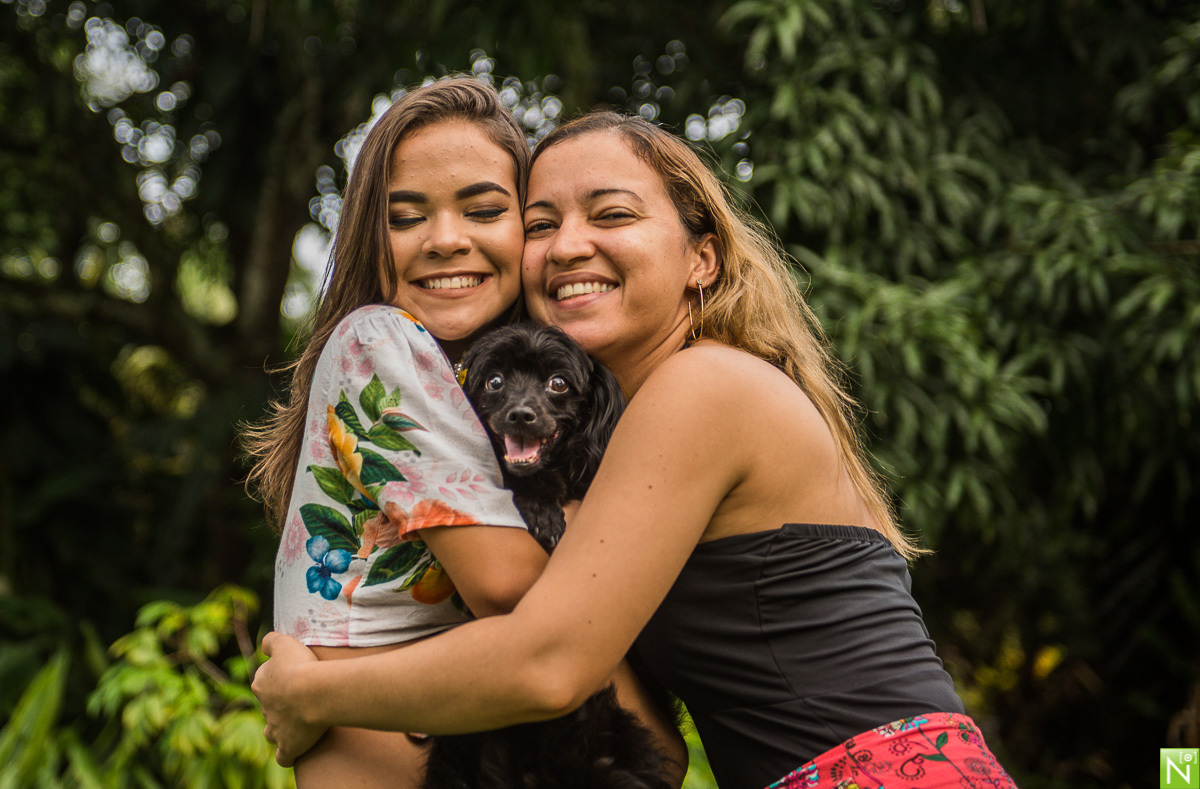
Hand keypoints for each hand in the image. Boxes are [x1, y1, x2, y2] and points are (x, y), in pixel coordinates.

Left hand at [252, 631, 325, 766]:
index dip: (278, 680)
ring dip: (279, 730)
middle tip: (303, 697)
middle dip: (280, 705)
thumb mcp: (284, 643)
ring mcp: (275, 729)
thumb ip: (271, 641)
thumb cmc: (301, 666)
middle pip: (269, 707)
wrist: (313, 692)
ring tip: (296, 725)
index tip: (296, 676)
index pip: (264, 682)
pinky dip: (287, 755)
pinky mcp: (288, 746)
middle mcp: (265, 708)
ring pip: (271, 732)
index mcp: (262, 684)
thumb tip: (264, 645)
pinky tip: (295, 750)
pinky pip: (283, 756)